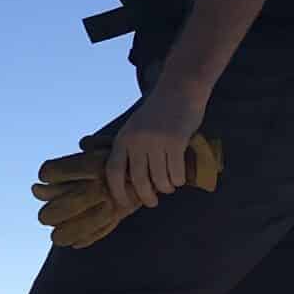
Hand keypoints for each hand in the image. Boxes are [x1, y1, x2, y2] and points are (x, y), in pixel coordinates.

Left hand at [105, 85, 205, 211]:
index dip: (117, 192)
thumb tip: (131, 180)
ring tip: (169, 186)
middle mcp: (136, 142)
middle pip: (138, 180)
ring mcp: (156, 142)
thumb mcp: (136, 128)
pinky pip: (175, 172)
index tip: (124, 203)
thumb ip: (132, 149)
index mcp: (123, 139)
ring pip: (159, 179)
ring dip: (166, 188)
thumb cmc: (158, 112)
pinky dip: (178, 180)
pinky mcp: (175, 143)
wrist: (179, 89)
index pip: (113, 172)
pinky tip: (179, 179)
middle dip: (146, 196)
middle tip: (152, 202)